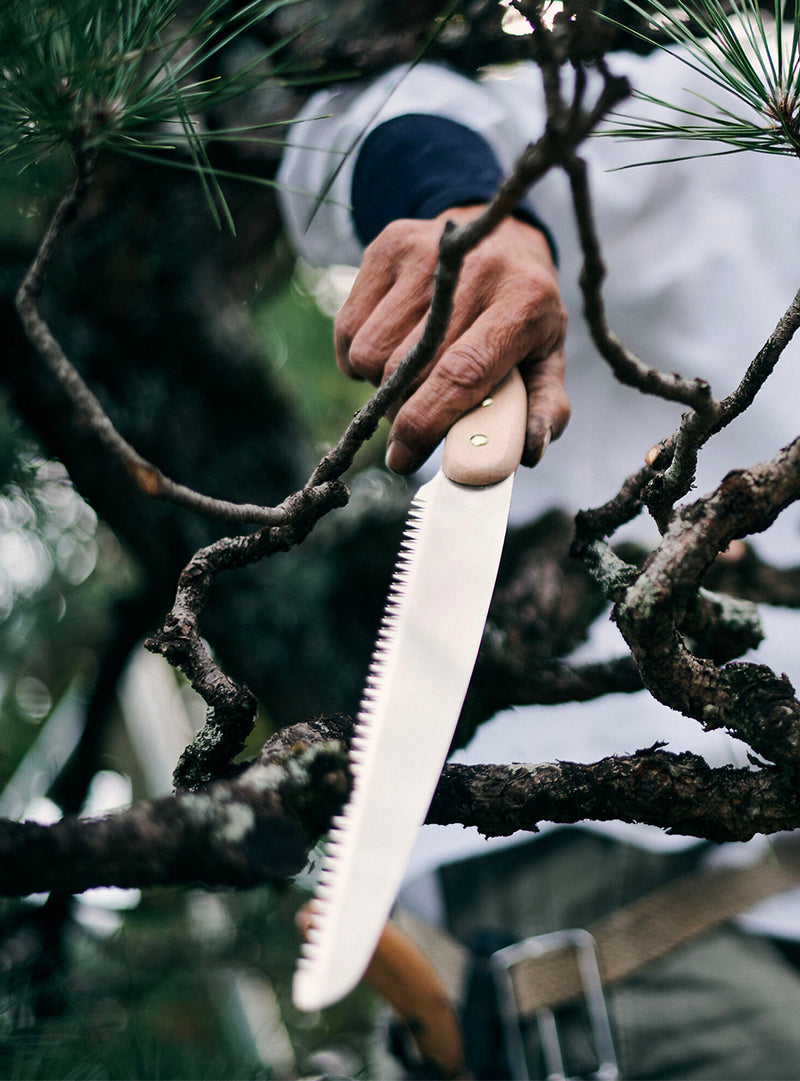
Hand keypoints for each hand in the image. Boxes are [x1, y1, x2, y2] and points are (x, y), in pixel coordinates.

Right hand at [334, 205, 569, 473]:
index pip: (462, 372)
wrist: (500, 235)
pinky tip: (389, 350)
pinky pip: (348, 329)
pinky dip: (357, 358)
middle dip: (401, 414)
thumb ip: (546, 408)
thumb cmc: (522, 314)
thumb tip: (530, 450)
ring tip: (410, 377)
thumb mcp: (547, 358)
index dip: (426, 422)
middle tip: (413, 425)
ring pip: (369, 352)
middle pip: (408, 368)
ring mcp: (425, 251)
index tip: (403, 458)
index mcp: (524, 302)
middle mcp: (474, 268)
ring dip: (379, 383)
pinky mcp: (387, 246)